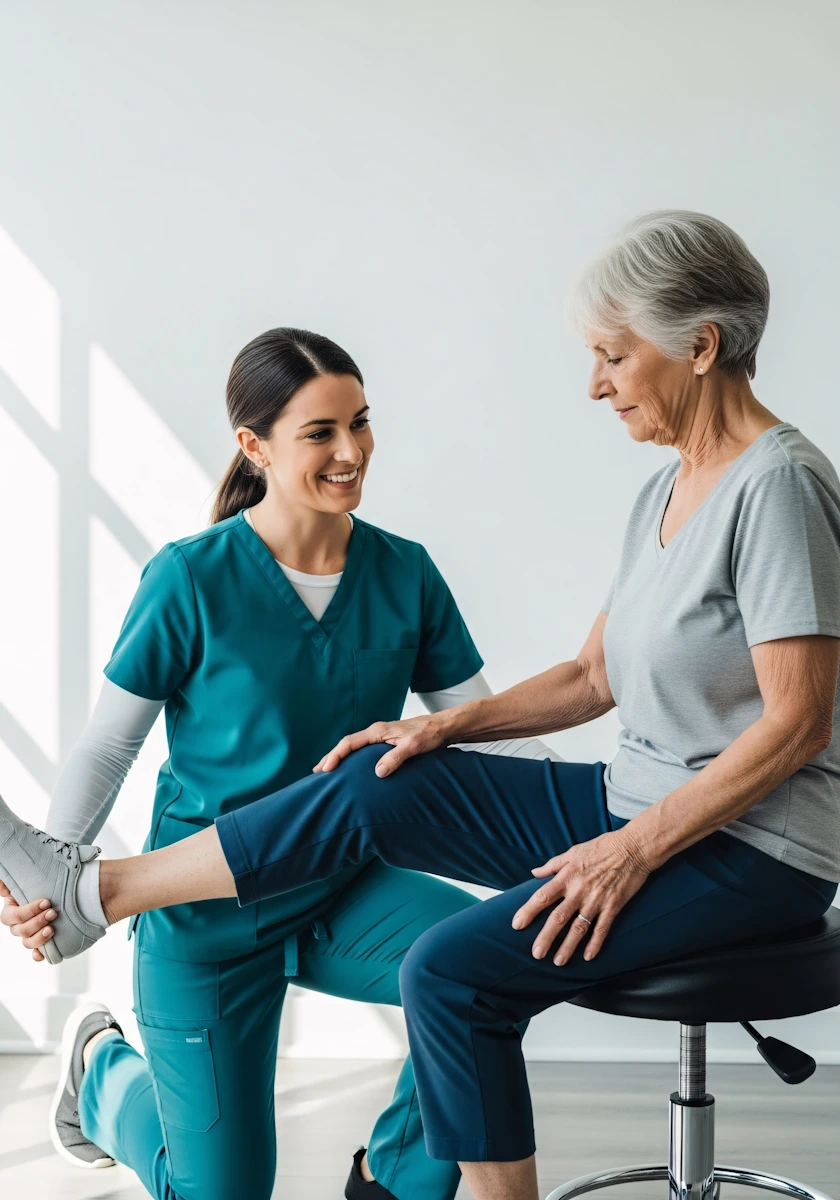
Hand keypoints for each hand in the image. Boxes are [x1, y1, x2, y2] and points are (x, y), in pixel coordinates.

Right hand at [0, 881, 54, 961]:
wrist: (50, 898)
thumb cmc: (35, 888)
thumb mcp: (22, 882)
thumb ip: (7, 884)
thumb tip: (2, 886)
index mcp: (10, 913)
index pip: (14, 916)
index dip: (29, 911)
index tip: (46, 902)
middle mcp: (17, 926)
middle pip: (22, 930)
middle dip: (38, 922)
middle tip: (53, 913)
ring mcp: (27, 936)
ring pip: (27, 943)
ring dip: (39, 938)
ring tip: (52, 929)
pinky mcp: (39, 943)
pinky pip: (36, 953)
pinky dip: (39, 955)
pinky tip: (42, 954)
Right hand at [313, 714, 447, 776]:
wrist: (442, 727)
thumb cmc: (428, 734)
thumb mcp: (412, 747)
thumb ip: (395, 758)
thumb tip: (377, 772)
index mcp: (378, 731)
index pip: (349, 742)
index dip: (335, 755)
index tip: (325, 769)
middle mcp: (376, 732)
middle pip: (347, 744)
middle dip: (331, 757)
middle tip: (317, 772)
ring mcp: (381, 737)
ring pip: (354, 747)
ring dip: (340, 757)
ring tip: (328, 771)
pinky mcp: (386, 742)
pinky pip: (362, 750)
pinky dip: (352, 758)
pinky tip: (351, 767)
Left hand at [512, 828, 651, 964]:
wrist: (632, 848)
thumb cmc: (601, 847)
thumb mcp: (573, 852)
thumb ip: (552, 865)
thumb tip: (534, 873)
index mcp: (567, 876)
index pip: (542, 896)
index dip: (528, 911)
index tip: (516, 925)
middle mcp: (579, 891)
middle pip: (558, 918)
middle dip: (546, 937)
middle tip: (536, 954)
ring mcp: (597, 900)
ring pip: (579, 928)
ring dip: (568, 947)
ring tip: (558, 962)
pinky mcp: (613, 906)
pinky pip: (602, 929)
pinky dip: (595, 944)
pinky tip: (588, 957)